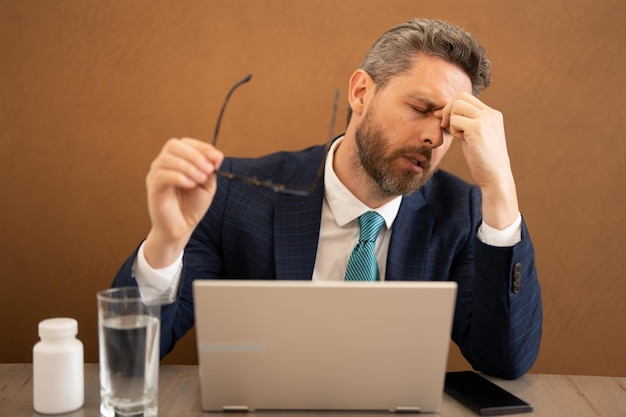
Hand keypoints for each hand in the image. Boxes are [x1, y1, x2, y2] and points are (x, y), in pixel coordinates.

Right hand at [143, 138, 223, 267]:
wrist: (180, 229)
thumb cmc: (192, 206)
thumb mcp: (207, 186)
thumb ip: (210, 170)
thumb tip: (218, 155)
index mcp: (177, 160)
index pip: (185, 143)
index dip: (202, 147)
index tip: (217, 157)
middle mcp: (163, 164)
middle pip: (173, 145)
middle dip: (195, 155)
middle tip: (209, 170)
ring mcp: (156, 175)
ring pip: (167, 159)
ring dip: (188, 166)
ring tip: (200, 180)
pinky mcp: (153, 188)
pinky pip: (162, 175)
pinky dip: (179, 177)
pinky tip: (190, 185)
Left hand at [441, 93, 518, 228]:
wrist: (495, 177)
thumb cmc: (482, 160)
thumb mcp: (475, 136)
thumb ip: (465, 123)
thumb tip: (444, 112)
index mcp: (492, 115)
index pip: (467, 98)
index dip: (453, 107)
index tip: (446, 122)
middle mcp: (491, 114)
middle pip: (461, 96)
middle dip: (448, 109)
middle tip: (446, 127)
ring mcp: (486, 120)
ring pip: (457, 105)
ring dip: (451, 120)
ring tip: (457, 135)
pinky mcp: (478, 129)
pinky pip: (455, 120)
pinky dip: (453, 130)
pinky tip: (461, 140)